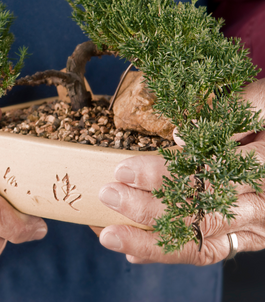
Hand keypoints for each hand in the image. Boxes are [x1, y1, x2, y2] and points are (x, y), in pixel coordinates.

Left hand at [95, 79, 264, 264]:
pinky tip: (134, 254)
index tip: (124, 169)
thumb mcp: (263, 103)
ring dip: (151, 242)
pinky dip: (169, 254)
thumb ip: (230, 115)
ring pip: (200, 241)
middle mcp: (259, 201)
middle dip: (148, 208)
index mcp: (260, 165)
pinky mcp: (247, 238)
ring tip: (110, 236)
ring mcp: (254, 225)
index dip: (161, 175)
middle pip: (198, 212)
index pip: (204, 174)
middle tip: (109, 195)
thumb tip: (182, 137)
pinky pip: (206, 253)